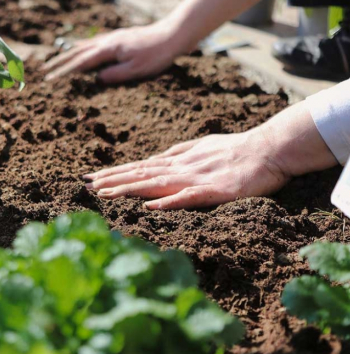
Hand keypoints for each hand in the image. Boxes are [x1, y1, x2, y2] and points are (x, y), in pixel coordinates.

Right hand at [43, 22, 185, 83]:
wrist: (172, 35)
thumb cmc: (157, 54)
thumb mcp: (136, 70)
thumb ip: (115, 75)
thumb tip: (96, 80)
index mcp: (109, 50)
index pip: (81, 63)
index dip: (65, 71)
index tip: (51, 79)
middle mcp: (107, 41)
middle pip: (78, 52)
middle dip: (60, 62)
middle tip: (46, 70)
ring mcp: (112, 38)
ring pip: (85, 46)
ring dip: (69, 54)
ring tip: (57, 60)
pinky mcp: (119, 38)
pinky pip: (94, 42)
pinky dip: (83, 47)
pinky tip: (81, 49)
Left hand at [84, 103, 337, 209]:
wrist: (269, 148)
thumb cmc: (237, 148)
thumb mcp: (202, 147)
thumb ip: (178, 152)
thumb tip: (156, 158)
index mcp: (178, 160)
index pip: (139, 167)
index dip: (115, 172)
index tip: (91, 177)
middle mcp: (181, 168)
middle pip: (141, 174)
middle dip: (111, 180)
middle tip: (85, 185)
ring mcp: (196, 178)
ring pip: (156, 183)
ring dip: (129, 188)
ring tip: (104, 193)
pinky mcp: (215, 191)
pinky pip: (189, 197)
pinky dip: (168, 201)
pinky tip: (149, 206)